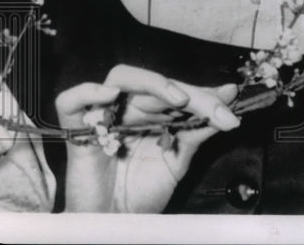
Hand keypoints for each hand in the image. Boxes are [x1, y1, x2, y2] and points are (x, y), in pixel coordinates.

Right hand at [56, 64, 240, 211]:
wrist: (113, 225)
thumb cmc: (140, 193)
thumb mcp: (177, 160)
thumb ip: (199, 129)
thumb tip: (229, 95)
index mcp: (151, 113)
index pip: (178, 90)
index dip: (204, 96)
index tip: (231, 105)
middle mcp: (128, 108)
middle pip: (157, 84)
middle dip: (192, 95)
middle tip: (218, 110)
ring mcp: (101, 116)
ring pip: (122, 78)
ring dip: (153, 84)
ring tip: (178, 99)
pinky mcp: (75, 130)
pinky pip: (72, 101)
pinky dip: (89, 92)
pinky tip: (111, 94)